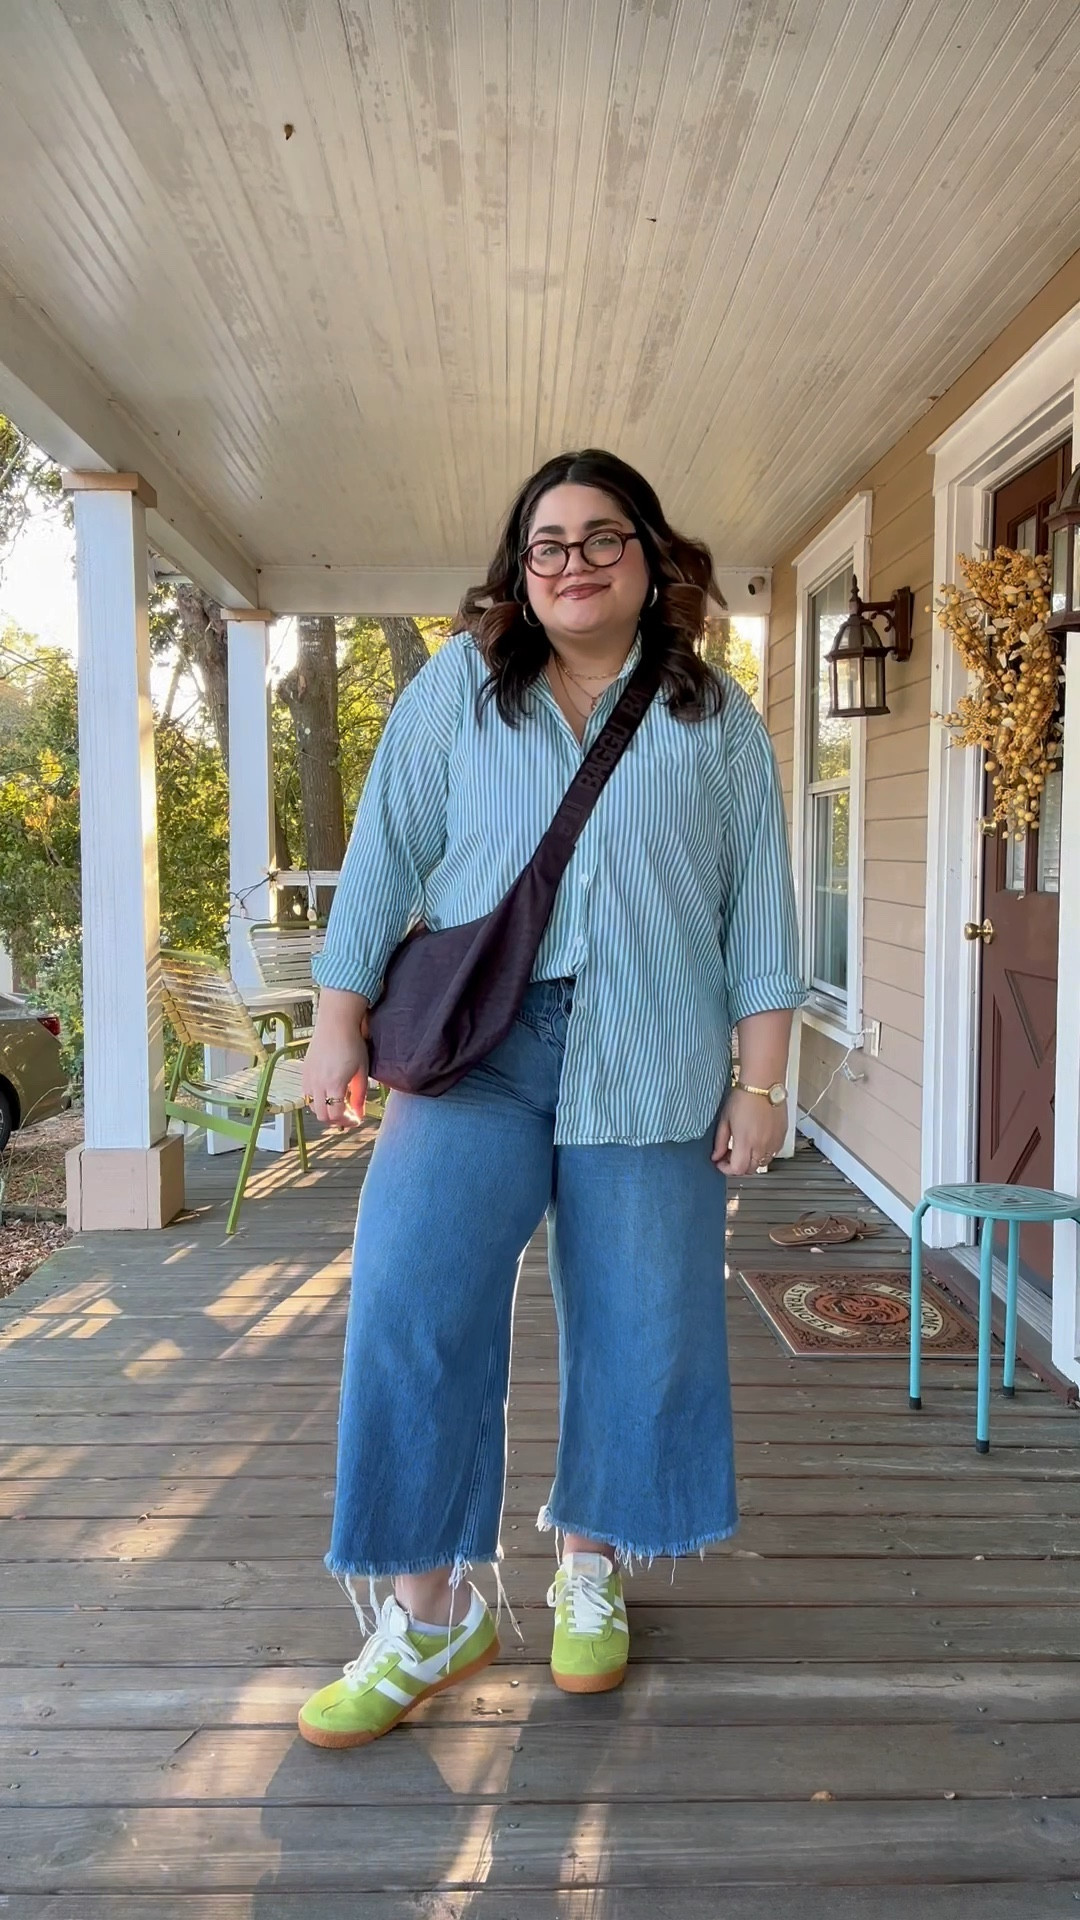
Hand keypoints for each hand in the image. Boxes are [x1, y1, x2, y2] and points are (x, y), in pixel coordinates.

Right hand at [302, 994, 369, 1127]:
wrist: (335, 1024)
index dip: (347, 1121)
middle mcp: (318, 1084)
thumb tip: (360, 1113)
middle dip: (336, 1120)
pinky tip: (329, 1092)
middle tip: (348, 1115)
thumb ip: (360, 1095)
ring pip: (313, 1107)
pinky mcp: (304, 1072)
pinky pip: (308, 1094)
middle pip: (322, 1116)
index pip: (336, 1115)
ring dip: (326, 1110)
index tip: (356, 1119)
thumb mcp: (361, 1071)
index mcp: (334, 1084)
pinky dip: (318, 1099)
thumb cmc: (351, 1044)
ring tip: (339, 1103)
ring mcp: (308, 1078)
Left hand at [711, 1088, 786, 1175]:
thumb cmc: (744, 1096)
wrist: (763, 1084)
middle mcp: (762, 1145)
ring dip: (751, 1160)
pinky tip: (756, 1140)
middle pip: (750, 1169)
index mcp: (746, 1142)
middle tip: (730, 1155)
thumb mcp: (725, 1119)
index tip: (720, 1162)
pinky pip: (772, 1152)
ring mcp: (774, 1142)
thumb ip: (720, 1141)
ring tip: (743, 1147)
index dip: (726, 1169)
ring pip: (762, 1163)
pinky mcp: (782, 1136)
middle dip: (738, 1166)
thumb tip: (716, 1155)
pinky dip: (763, 1152)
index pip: (737, 1169)